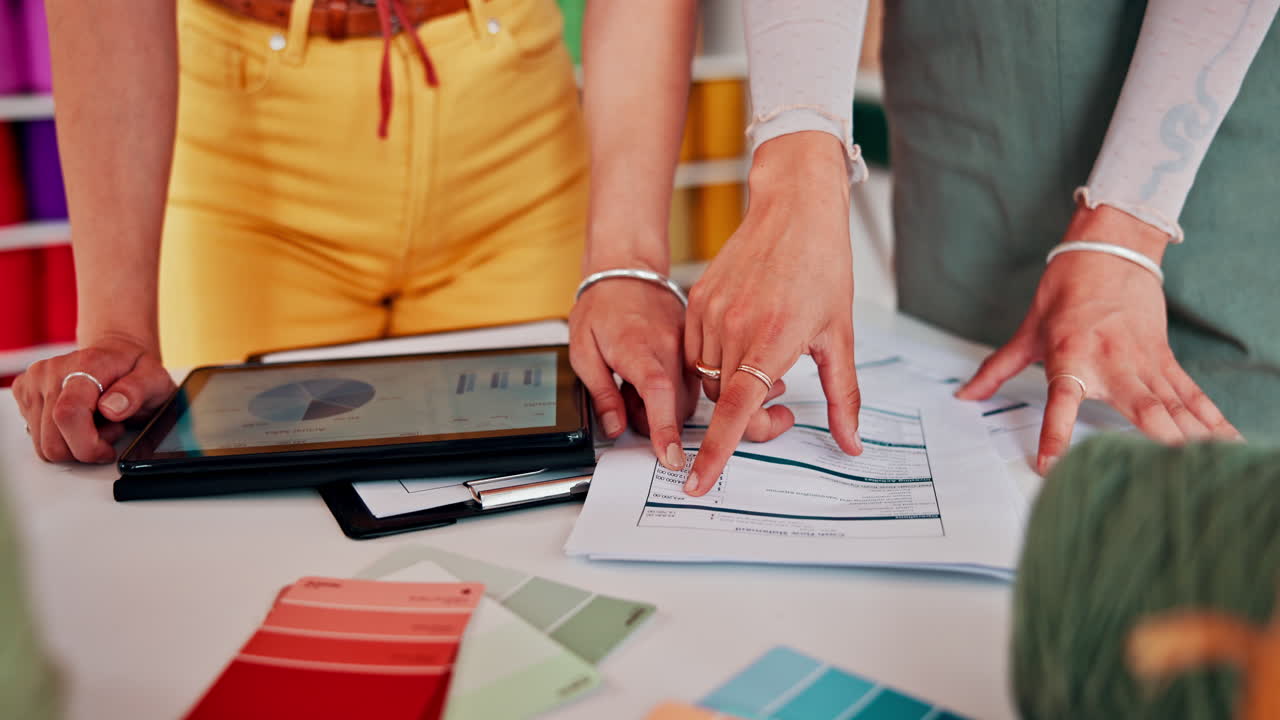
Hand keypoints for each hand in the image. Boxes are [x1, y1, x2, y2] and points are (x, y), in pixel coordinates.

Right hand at [12, 334, 174, 462]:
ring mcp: (34, 381)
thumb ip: (138, 391)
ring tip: (98, 423)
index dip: (87, 444)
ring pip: (43, 444)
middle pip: (52, 440)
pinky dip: (60, 437)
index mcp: (86, 365)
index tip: (107, 449)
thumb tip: (111, 408)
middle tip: (110, 429)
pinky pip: (36, 437)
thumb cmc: (134, 368)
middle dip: (85, 448)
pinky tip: (81, 420)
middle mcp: (52, 371)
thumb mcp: (155, 379)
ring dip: (74, 444)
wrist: (116, 354)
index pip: (69, 414)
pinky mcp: (24, 392)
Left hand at [570, 273, 699, 469]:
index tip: (670, 456)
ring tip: (634, 386)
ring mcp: (685, 346)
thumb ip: (602, 394)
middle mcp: (668, 347)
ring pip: (687, 397)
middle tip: (625, 404)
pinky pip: (691, 381)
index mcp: (637, 348)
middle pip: (675, 405)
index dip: (665, 428)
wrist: (626, 270)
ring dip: (663, 406)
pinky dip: (673, 391)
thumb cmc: (601, 308)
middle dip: (655, 421)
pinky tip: (651, 377)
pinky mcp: (692, 346)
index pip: (657, 394)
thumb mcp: (584, 353)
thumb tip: (614, 427)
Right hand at [682, 132, 862, 496]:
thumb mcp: (841, 335)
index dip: (718, 451)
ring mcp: (711, 312)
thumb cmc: (822, 265)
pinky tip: (746, 346)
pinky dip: (716, 361)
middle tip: (787, 406)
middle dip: (750, 419)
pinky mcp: (697, 299)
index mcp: (774, 339)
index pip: (737, 409)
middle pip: (724, 402)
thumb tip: (851, 443)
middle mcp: (735, 326)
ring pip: (707, 378)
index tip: (700, 481)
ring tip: (770, 366)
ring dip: (734, 387)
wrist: (794, 208)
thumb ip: (844, 396)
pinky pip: (695, 350)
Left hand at [957, 205, 1240, 473]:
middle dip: (1160, 445)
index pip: (1060, 404)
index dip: (1055, 436)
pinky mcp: (1165, 360)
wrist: (1108, 250)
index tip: (1049, 466)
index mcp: (1072, 358)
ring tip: (1211, 472)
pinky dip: (1212, 421)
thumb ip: (996, 370)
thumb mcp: (1027, 332)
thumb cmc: (1064, 291)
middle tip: (1169, 478)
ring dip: (1194, 440)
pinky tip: (1230, 444)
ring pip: (1175, 408)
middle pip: (1142, 410)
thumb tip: (964, 397)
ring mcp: (1145, 363)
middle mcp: (1113, 364)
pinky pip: (1192, 396)